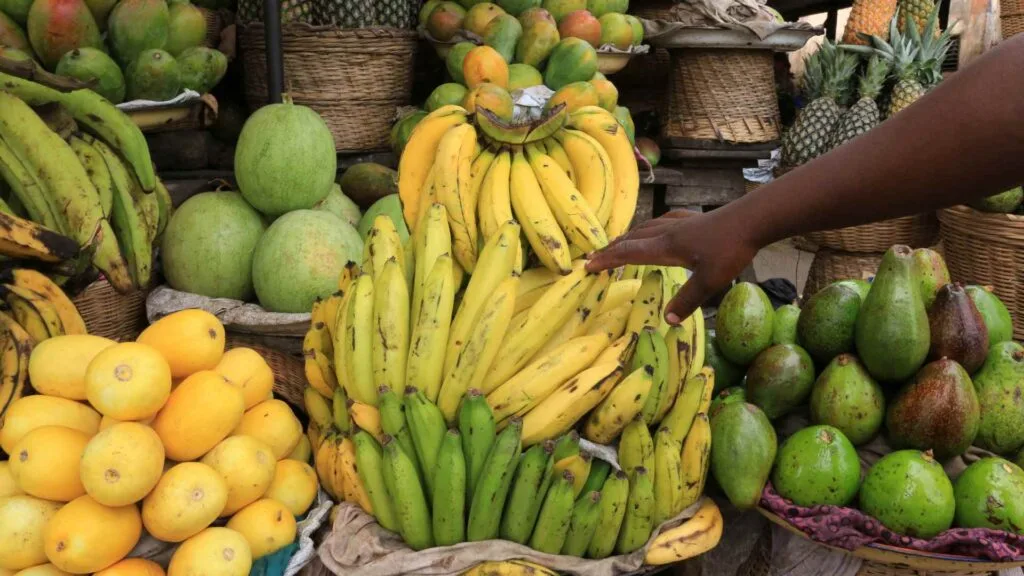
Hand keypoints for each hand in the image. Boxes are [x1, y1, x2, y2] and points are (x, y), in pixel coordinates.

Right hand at [586, 209, 758, 324]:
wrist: (753, 219)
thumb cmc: (730, 249)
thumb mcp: (709, 281)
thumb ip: (687, 300)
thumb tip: (667, 321)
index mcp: (666, 247)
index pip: (629, 253)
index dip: (607, 259)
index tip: (588, 265)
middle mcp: (668, 232)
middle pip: (633, 238)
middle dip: (613, 248)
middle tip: (596, 255)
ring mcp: (682, 223)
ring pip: (647, 228)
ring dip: (629, 237)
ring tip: (620, 243)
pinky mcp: (695, 219)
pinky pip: (664, 221)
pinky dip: (652, 227)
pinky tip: (658, 227)